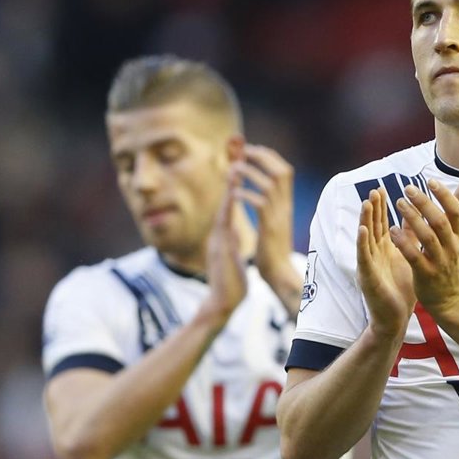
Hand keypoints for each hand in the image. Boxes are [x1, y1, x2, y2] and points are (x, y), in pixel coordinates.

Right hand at [197, 178, 247, 332]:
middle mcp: (219, 234)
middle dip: (230, 177)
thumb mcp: (232, 256)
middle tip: (235, 154)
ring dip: (228, 189)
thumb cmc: (229, 283)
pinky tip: (232, 198)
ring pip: (223, 209)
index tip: (240, 163)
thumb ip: (231, 242)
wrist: (222, 304)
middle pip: (225, 200)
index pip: (230, 203)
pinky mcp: (220, 251)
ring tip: (234, 168)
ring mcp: (218, 241)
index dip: (235, 183)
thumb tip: (233, 231)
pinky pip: (224, 228)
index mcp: (224, 235)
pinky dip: (227, 211)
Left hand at [232, 144, 301, 313]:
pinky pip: (259, 204)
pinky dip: (246, 194)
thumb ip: (272, 208)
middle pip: (281, 171)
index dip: (269, 157)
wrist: (279, 273)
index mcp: (286, 204)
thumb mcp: (275, 224)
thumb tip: (268, 196)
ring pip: (268, 184)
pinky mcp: (270, 227)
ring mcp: (279, 216)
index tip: (252, 150)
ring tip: (234, 169)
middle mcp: (285, 206)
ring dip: (250, 172)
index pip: (284, 171)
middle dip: (262, 157)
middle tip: (244, 152)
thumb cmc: (273, 251)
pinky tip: (234, 194)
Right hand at [357, 188, 414, 338]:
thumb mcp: (407, 258)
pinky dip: (362, 243)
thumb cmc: (401, 290)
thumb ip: (409, 238)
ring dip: (365, 220)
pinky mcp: (367, 276)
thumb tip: (416, 218)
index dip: (382, 207)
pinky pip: (364, 257)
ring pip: (365, 238)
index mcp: (384, 250)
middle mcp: (374, 254)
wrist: (396, 318)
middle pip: (372, 226)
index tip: (383, 189)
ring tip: (367, 202)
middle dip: (373, 208)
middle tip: (374, 189)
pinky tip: (362, 230)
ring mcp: (368, 264)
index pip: (382, 224)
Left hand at [391, 179, 458, 316]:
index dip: (444, 196)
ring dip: (412, 219)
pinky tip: (392, 231)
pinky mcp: (426, 275)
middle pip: (440, 222)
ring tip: (399, 203)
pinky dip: (403, 242)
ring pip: (427, 237)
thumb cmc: (452, 262)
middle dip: (425, 204)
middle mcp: (452, 248)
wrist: (452, 299)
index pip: (455, 212)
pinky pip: (414, 256)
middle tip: (408, 189)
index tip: (430, 181)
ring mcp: (439, 262)